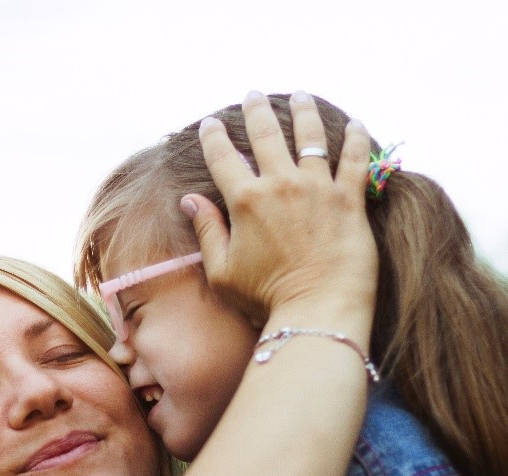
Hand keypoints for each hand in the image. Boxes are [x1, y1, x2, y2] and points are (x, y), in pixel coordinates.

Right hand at [187, 91, 376, 321]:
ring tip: (299, 95)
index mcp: (245, 201)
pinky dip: (356, 138)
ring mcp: (318, 188)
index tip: (210, 123)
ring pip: (311, 136)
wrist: (317, 310)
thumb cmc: (264, 298)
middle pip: (266, 135)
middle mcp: (281, 185)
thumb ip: (207, 230)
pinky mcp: (349, 199)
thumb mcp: (221, 271)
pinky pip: (355, 158)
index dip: (214, 137)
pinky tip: (355, 124)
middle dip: (256, 111)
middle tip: (252, 95)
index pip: (223, 158)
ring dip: (303, 111)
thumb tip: (190, 200)